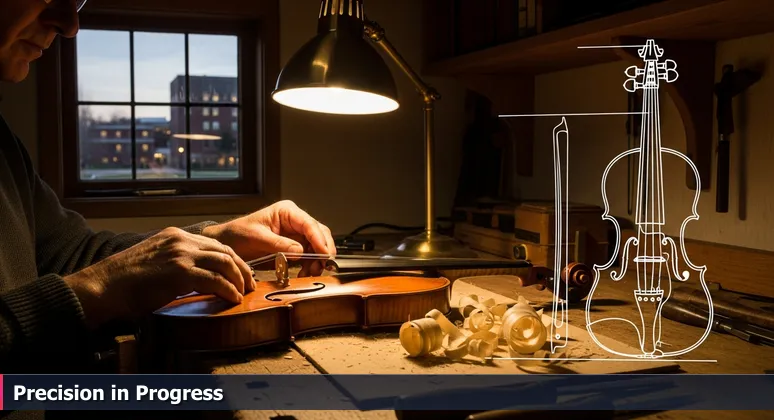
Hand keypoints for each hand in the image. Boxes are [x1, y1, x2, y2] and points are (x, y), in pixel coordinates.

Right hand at [64, 227, 254, 329]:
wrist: (104, 286)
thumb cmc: (126, 281)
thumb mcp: (157, 261)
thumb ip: (179, 263)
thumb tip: (200, 278)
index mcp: (176, 235)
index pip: (215, 245)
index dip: (233, 260)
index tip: (242, 274)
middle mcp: (181, 240)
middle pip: (225, 251)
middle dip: (242, 269)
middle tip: (250, 285)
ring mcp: (181, 254)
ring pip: (224, 263)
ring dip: (239, 280)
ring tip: (243, 293)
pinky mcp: (180, 272)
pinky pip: (215, 280)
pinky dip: (228, 290)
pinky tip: (232, 299)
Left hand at [202, 200, 335, 276]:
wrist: (227, 243)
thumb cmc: (238, 234)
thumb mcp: (257, 238)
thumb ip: (279, 244)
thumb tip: (300, 252)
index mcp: (287, 211)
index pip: (309, 224)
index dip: (319, 239)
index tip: (324, 254)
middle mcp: (295, 221)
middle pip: (319, 234)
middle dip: (322, 251)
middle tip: (321, 266)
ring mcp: (296, 234)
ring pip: (317, 246)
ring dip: (317, 260)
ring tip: (311, 273)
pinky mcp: (294, 247)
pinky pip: (308, 256)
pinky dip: (310, 265)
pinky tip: (305, 273)